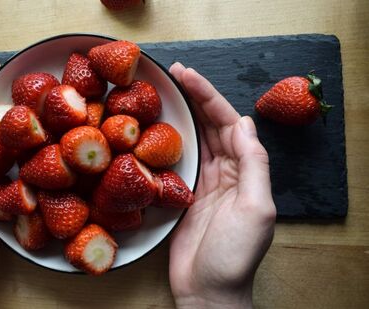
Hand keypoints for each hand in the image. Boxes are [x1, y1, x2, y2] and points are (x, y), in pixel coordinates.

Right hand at [168, 63, 275, 307]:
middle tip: (174, 74)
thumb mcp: (256, 208)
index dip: (210, 97)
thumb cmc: (234, 255)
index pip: (228, 124)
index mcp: (246, 171)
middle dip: (195, 98)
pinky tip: (158, 129)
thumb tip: (244, 123)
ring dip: (183, 114)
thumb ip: (254, 164)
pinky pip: (178, 162)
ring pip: (195, 140)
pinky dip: (170, 142)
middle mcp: (226, 173)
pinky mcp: (183, 196)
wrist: (208, 291)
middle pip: (210, 126)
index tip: (190, 76)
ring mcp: (203, 183)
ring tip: (166, 91)